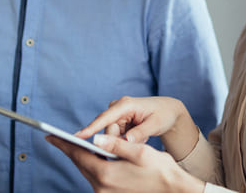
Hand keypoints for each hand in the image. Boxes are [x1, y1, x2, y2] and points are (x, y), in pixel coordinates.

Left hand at [46, 133, 203, 192]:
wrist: (174, 191)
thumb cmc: (159, 170)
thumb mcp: (139, 151)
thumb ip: (116, 143)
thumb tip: (96, 137)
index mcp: (106, 174)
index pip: (79, 155)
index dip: (64, 144)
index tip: (50, 136)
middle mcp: (102, 188)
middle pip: (80, 164)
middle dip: (71, 150)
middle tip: (59, 138)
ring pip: (87, 171)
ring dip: (84, 157)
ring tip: (80, 144)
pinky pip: (96, 179)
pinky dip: (93, 166)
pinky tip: (96, 157)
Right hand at [77, 96, 197, 160]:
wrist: (168, 111)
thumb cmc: (163, 115)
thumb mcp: (155, 124)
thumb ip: (140, 132)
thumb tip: (127, 141)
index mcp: (125, 104)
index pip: (105, 118)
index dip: (91, 128)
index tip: (78, 137)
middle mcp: (118, 107)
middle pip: (107, 131)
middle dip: (119, 141)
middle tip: (139, 140)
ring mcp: (117, 114)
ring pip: (111, 136)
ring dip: (125, 141)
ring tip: (143, 136)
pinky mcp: (118, 121)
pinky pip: (116, 137)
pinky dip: (127, 140)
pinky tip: (140, 136)